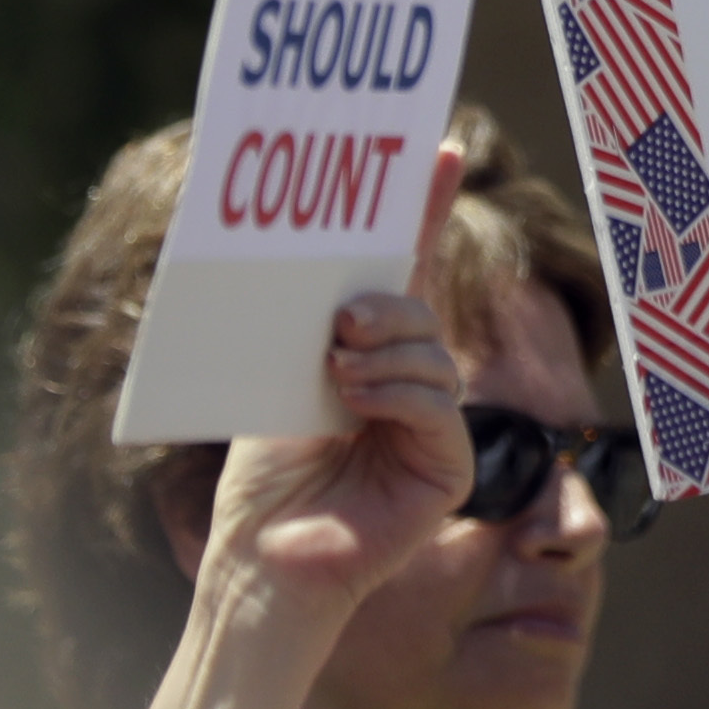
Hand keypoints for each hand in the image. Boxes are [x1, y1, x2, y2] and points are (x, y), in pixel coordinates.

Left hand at [197, 143, 474, 615]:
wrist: (260, 559)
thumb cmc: (261, 481)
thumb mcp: (276, 379)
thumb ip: (303, 328)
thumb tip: (316, 269)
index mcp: (371, 355)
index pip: (407, 269)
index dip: (426, 209)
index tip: (441, 149)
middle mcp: (409, 386)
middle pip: (422, 311)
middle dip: (389, 302)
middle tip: (341, 319)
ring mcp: (434, 429)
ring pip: (435, 357)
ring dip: (387, 352)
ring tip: (337, 369)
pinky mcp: (448, 472)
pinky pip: (441, 408)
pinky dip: (399, 394)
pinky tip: (356, 398)